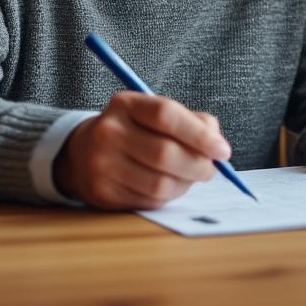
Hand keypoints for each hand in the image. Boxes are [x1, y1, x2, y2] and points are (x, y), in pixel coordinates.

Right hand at [53, 91, 230, 209]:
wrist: (83, 153)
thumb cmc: (135, 131)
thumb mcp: (156, 114)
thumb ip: (192, 122)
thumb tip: (217, 146)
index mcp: (125, 104)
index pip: (167, 115)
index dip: (200, 134)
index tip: (223, 150)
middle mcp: (109, 132)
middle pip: (165, 154)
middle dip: (198, 165)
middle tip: (211, 169)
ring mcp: (102, 165)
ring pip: (160, 183)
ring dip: (185, 184)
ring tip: (189, 177)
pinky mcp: (103, 193)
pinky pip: (149, 201)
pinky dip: (168, 196)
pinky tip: (168, 186)